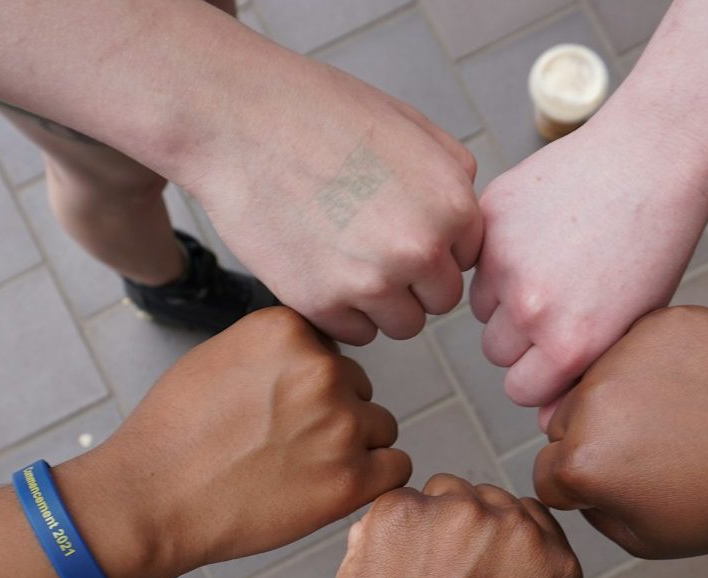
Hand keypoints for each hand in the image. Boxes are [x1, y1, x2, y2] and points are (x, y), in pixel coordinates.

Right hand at [78, 308, 411, 577]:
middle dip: (334, 414)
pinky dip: (373, 480)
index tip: (279, 409)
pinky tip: (335, 489)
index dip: (308, 384)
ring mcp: (341, 425)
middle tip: (285, 446)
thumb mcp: (220, 357)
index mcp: (289, 331)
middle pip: (359, 388)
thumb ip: (276, 352)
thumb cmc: (176, 433)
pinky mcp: (352, 479)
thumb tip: (315, 359)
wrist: (153, 498)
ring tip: (301, 470)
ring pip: (381, 427)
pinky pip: (396, 467)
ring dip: (355, 448)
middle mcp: (322, 369)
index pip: (331, 351)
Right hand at [182, 42, 481, 345]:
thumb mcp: (408, 125)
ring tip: (343, 256)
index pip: (467, 257)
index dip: (435, 245)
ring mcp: (373, 281)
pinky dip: (340, 312)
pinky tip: (318, 268)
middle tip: (368, 244)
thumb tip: (465, 221)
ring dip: (380, 302)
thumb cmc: (318, 113)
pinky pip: (355, 334)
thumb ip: (452, 175)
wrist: (239, 121)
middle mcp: (422, 248)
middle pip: (439, 298)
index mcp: (453, 204)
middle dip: (413, 280)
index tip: (399, 227)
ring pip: (403, 324)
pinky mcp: (323, 304)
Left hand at [299, 475, 581, 577]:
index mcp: (558, 565)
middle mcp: (518, 530)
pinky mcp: (404, 509)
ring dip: (424, 524)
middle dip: (460, 531)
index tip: (473, 576)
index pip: (528, 518)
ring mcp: (461, 514)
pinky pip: (396, 504)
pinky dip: (384, 533)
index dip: (493, 545)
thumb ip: (523, 576)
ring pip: (441, 492)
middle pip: (486, 498)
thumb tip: (495, 534)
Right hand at [470, 119, 707, 419]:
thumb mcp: (633, 325)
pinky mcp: (491, 219)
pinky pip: (476, 258)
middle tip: (558, 302)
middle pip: (497, 353)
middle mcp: (532, 310)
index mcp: (569, 347)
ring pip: (482, 307)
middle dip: (520, 338)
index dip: (539, 375)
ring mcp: (506, 262)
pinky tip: (540, 233)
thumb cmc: (654, 244)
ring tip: (551, 265)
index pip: (521, 391)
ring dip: (505, 296)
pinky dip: (497, 253)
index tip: (557, 353)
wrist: (652, 161)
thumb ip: (584, 377)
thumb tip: (543, 424)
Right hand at [532, 305, 707, 556]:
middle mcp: (592, 401)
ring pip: (598, 378)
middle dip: (596, 437)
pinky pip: (636, 344)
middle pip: (565, 421)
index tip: (623, 486)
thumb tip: (571, 482)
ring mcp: (627, 353)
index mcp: (583, 461)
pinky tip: (695, 389)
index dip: (582, 487)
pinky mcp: (661, 322)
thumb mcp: (648, 539)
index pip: (547, 472)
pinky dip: (657, 363)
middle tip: (654, 453)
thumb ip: (594, 513)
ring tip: (679, 420)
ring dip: (621, 396)